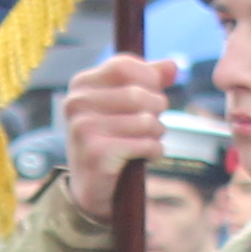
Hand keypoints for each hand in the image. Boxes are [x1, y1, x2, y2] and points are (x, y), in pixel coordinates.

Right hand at [57, 54, 180, 225]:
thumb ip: (148, 80)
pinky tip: (145, 156)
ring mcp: (84, 129)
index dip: (149, 78)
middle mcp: (76, 104)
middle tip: (153, 123)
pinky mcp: (97, 154)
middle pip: (138, 94)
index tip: (153, 92)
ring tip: (148, 140)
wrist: (92, 185)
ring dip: (157, 132)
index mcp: (80, 84)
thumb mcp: (125, 103)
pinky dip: (154, 151)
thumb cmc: (112, 137)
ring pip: (145, 121)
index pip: (124, 66)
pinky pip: (145, 145)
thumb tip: (173, 65)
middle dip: (157, 109)